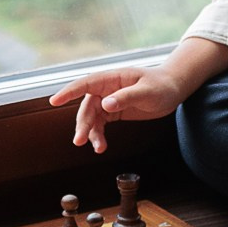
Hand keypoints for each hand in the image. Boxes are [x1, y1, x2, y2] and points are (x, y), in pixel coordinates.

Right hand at [49, 66, 189, 153]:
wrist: (173, 89)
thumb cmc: (161, 85)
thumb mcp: (147, 91)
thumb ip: (126, 97)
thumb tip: (105, 104)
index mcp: (112, 78)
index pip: (86, 84)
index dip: (69, 92)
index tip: (55, 101)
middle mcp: (107, 88)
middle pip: (87, 106)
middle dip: (83, 123)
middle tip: (79, 140)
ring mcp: (109, 100)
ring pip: (92, 118)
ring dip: (91, 133)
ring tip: (97, 148)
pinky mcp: (114, 112)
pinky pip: (100, 124)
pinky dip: (99, 135)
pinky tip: (101, 146)